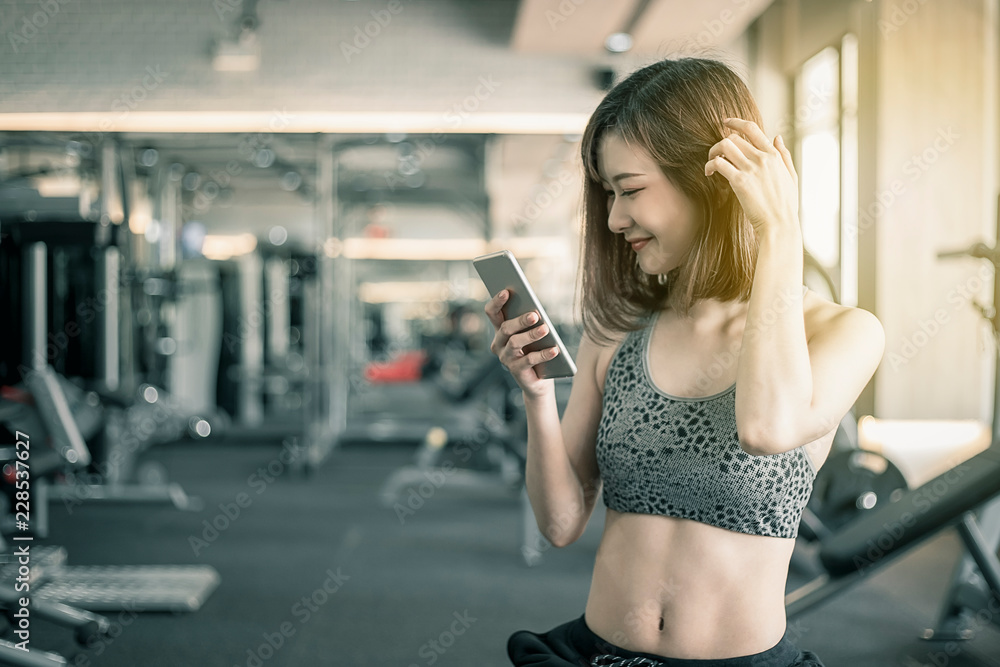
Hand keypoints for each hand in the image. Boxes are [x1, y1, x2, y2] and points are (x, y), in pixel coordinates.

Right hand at [484, 290, 557, 397]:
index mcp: (500, 330)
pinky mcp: (516, 371)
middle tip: (535, 315)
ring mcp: (505, 358)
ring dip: (531, 335)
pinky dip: (543, 354)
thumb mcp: (532, 332)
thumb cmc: (536, 348)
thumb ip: (530, 321)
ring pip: (515, 343)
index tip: (506, 291)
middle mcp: (498, 343)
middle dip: (520, 320)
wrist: (538, 378)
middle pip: (505, 328)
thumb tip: (536, 311)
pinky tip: (554, 350)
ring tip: (546, 329)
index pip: (492, 313)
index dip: (497, 302)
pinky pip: (529, 361)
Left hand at [705, 117, 798, 238]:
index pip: (752, 128)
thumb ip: (784, 155)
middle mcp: (762, 158)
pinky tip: (709, 173)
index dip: (735, 122)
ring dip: (713, 151)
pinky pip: (719, 164)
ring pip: (724, 146)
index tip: (726, 122)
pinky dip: (710, 165)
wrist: (780, 224)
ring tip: (711, 162)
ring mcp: (750, 168)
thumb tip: (777, 136)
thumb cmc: (786, 204)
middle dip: (721, 143)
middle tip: (715, 154)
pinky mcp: (739, 181)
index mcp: (774, 155)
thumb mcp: (791, 176)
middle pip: (733, 138)